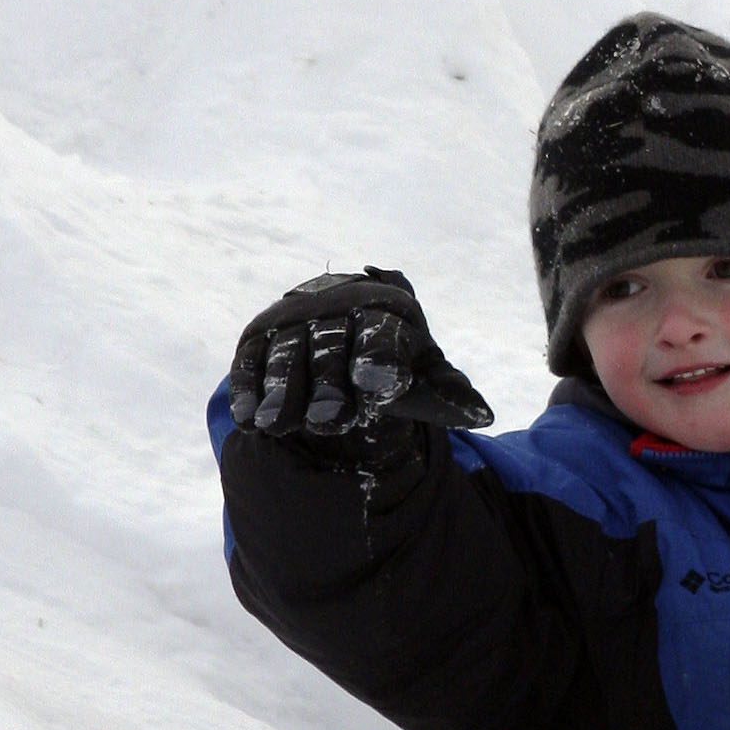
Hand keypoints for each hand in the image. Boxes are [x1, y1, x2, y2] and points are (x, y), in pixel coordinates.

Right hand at [227, 269, 491, 454]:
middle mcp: (336, 305)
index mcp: (384, 309)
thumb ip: (446, 394)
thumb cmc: (392, 357)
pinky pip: (251, 357)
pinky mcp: (260, 334)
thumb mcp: (423, 372)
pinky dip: (247, 384)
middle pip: (330, 346)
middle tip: (329, 423)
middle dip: (328, 384)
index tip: (380, 383)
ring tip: (279, 424)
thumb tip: (482, 415)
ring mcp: (294, 318)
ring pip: (286, 352)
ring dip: (282, 389)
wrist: (343, 323)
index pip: (381, 334)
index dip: (380, 358)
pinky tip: (248, 417)